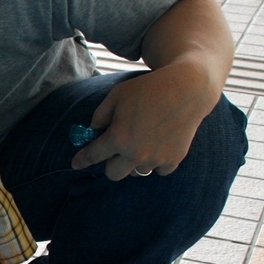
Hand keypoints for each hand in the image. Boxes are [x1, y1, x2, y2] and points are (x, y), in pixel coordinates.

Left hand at [70, 63, 214, 180]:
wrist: (187, 89)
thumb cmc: (149, 89)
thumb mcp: (117, 95)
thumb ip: (100, 115)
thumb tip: (94, 131)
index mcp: (118, 138)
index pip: (93, 156)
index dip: (82, 160)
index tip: (76, 164)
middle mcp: (136, 154)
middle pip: (113, 174)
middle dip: (110, 163)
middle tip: (115, 150)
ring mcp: (156, 159)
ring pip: (136, 172)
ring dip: (133, 162)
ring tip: (140, 142)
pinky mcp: (174, 160)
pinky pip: (158, 170)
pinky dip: (155, 162)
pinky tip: (157, 145)